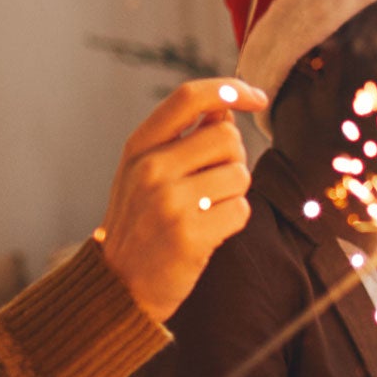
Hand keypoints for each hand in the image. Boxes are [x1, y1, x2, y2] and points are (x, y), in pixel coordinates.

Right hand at [95, 78, 267, 321]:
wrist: (120, 285)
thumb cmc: (141, 223)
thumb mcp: (145, 171)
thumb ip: (181, 138)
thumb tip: (226, 109)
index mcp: (139, 146)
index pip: (189, 97)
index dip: (230, 90)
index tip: (257, 97)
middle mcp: (151, 169)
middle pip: (227, 137)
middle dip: (233, 159)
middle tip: (213, 184)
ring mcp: (169, 202)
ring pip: (239, 175)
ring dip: (234, 193)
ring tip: (206, 210)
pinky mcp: (190, 235)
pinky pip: (241, 210)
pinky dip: (234, 220)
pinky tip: (209, 231)